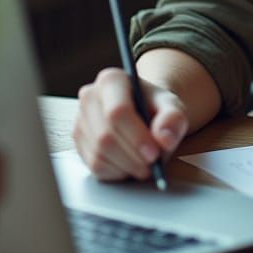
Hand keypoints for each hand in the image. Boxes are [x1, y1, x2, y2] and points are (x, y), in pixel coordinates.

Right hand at [73, 67, 188, 181]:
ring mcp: (80, 121)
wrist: (144, 111)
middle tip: (153, 165)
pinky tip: (131, 165)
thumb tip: (165, 139)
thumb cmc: (156, 107)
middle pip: (105, 136)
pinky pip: (94, 166)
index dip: (136, 136)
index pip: (117, 112)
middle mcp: (90, 97)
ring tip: (145, 165)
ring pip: (98, 154)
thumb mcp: (173, 107)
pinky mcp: (79, 143)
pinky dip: (116, 172)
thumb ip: (173, 119)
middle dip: (132, 156)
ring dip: (126, 167)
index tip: (154, 154)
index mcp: (112, 80)